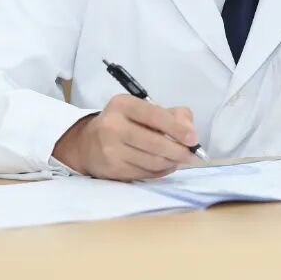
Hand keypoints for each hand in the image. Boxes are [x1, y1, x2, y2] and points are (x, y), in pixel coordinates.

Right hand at [52, 94, 198, 180]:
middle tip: (193, 155)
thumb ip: (172, 114)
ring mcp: (110, 150)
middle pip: (155, 143)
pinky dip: (161, 171)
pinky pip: (146, 174)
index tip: (194, 139)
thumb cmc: (123, 123)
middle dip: (179, 151)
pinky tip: (166, 165)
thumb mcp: (143, 109)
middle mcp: (113, 126)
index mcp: (122, 105)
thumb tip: (190, 130)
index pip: (154, 116)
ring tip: (179, 159)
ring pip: (152, 161)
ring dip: (172, 162)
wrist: (87, 144)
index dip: (176, 128)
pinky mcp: (112, 170)